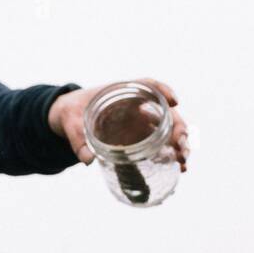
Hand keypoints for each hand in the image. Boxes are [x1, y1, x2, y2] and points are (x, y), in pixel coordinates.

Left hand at [49, 79, 189, 172]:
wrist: (70, 119)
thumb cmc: (71, 113)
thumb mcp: (70, 123)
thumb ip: (78, 140)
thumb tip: (87, 160)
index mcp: (122, 93)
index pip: (148, 85)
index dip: (163, 91)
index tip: (175, 101)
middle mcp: (137, 106)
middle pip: (166, 112)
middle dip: (179, 128)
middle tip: (182, 147)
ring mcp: (140, 122)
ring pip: (168, 129)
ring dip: (180, 144)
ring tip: (183, 162)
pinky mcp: (140, 137)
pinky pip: (160, 144)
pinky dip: (170, 154)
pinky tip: (177, 167)